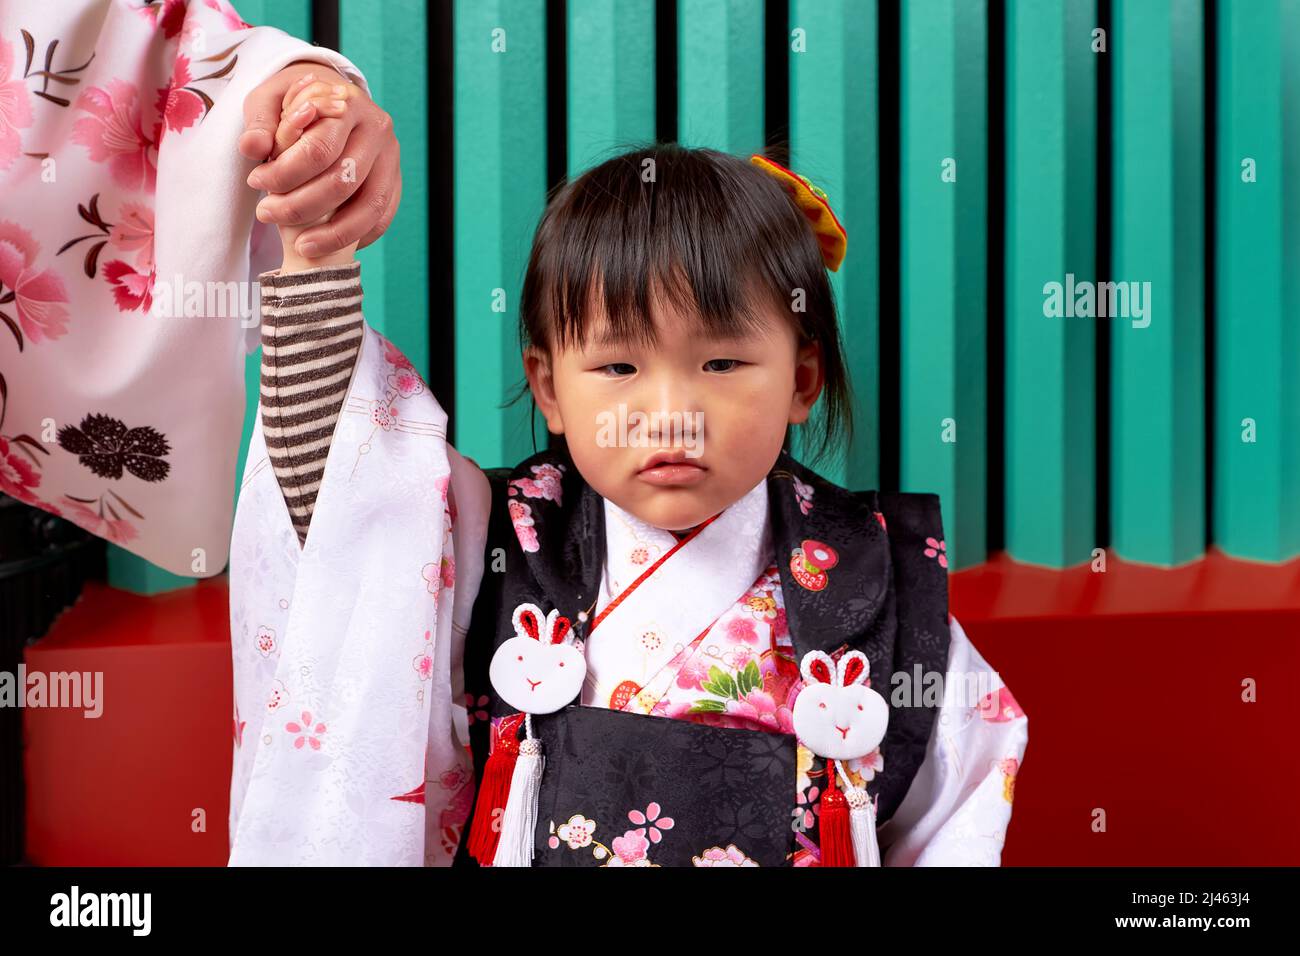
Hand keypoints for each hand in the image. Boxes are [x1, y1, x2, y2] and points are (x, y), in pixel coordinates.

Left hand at [239, 61, 400, 256]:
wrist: (331, 101)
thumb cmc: (294, 102)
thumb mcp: (269, 101)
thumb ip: (259, 123)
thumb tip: (251, 148)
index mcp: (348, 104)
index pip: (319, 148)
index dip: (285, 173)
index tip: (255, 182)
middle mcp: (377, 130)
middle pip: (344, 181)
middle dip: (301, 206)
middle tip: (266, 214)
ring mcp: (391, 158)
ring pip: (369, 207)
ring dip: (333, 234)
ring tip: (299, 246)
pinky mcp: (395, 181)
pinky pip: (381, 218)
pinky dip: (356, 237)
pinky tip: (327, 243)